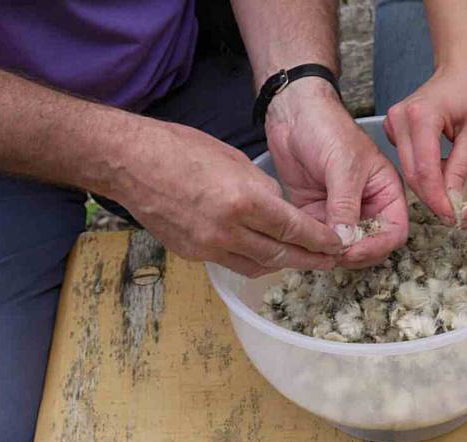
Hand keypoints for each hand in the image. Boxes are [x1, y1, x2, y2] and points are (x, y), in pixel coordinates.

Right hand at [114, 119, 342, 276]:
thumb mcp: (234, 160)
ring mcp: (207, 246)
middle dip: (309, 260)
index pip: (294, 229)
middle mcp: (227, 230)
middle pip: (280, 255)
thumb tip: (279, 210)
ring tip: (300, 261)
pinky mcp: (191, 254)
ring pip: (257, 266)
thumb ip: (262, 190)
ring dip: (282, 265)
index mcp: (243, 201)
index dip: (320, 241)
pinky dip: (252, 261)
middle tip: (328, 262)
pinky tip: (262, 255)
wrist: (130, 163)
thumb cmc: (181, 150)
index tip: (336, 245)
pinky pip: (231, 263)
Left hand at [265, 78, 407, 267]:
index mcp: (385, 192)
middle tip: (332, 253)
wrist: (293, 113)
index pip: (394, 231)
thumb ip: (345, 205)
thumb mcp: (343, 166)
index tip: (353, 251)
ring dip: (331, 253)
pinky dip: (312, 246)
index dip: (377, 246)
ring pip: (344, 247)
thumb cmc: (327, 128)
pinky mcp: (316, 213)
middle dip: (354, 254)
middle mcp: (367, 205)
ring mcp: (340, 212)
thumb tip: (346, 242)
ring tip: (315, 250)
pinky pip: (318, 239)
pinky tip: (302, 245)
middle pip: (370, 245)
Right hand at [383, 54, 466, 223]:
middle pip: (413, 173)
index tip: (451, 217)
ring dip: (429, 187)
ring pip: (408, 170)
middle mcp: (399, 119)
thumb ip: (461, 167)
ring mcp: (392, 123)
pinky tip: (442, 174)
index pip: (426, 170)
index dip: (438, 198)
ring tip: (451, 196)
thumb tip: (452, 201)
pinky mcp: (392, 128)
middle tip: (451, 215)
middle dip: (432, 197)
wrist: (458, 65)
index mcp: (421, 116)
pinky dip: (424, 172)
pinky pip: (407, 160)